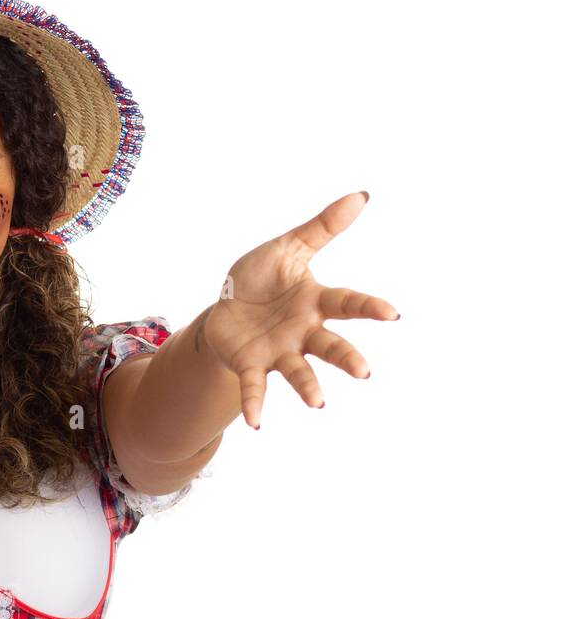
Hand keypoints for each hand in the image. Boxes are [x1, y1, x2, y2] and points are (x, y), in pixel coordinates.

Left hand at [198, 190, 398, 429]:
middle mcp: (303, 331)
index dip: (369, 307)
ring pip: (298, 370)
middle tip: (364, 372)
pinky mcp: (251, 364)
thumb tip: (361, 195)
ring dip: (308, 387)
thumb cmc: (263, 277)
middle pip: (329, 345)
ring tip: (319, 403)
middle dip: (346, 357)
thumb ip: (323, 227)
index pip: (347, 303)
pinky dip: (255, 404)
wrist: (225, 305)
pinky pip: (255, 386)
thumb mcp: (289, 247)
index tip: (392, 313)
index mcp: (314, 301)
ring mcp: (279, 351)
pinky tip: (255, 423)